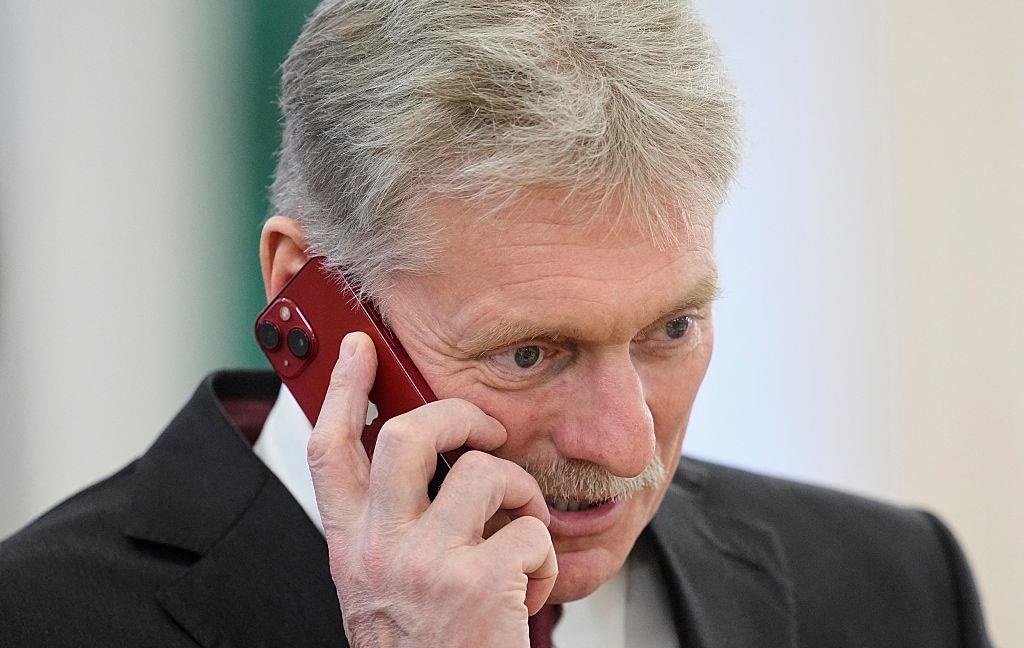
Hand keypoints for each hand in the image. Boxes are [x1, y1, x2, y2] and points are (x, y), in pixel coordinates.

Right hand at [307, 332, 557, 647]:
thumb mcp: (382, 585)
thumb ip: (388, 526)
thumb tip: (423, 462)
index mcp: (352, 545)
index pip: (331, 449)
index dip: (344, 390)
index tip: (360, 349)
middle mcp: (380, 548)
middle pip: (407, 436)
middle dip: (460, 415)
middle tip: (486, 430)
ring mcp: (427, 563)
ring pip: (487, 473)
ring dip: (521, 496)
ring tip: (519, 534)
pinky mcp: (478, 582)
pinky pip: (531, 531)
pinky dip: (546, 557)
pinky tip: (531, 589)